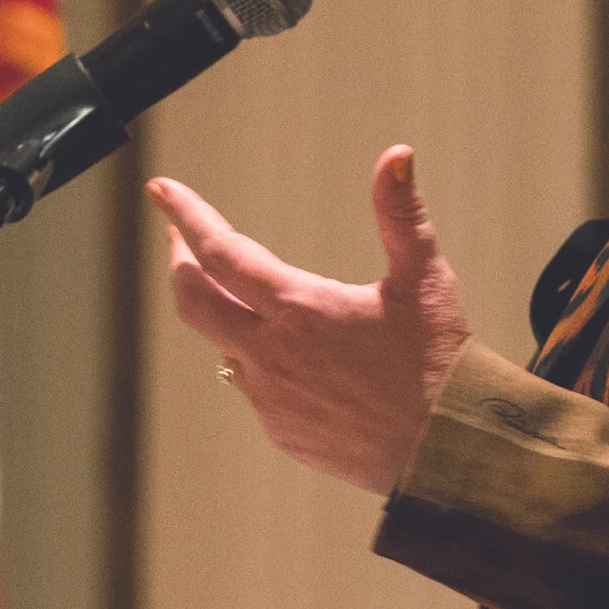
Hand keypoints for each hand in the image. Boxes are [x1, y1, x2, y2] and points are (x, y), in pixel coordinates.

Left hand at [149, 144, 471, 495]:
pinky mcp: (282, 430)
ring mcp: (272, 398)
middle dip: (179, 261)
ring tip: (234, 288)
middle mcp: (274, 354)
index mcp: (302, 309)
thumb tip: (396, 155)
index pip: (221, 252)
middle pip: (192, 300)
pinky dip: (255, 356)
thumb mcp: (423, 279)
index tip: (162, 190)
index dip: (186, 216)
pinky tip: (285, 351)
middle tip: (180, 237)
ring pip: (222, 344)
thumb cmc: (439, 363)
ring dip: (220, 310)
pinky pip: (253, 385)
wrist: (446, 453)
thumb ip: (400, 213)